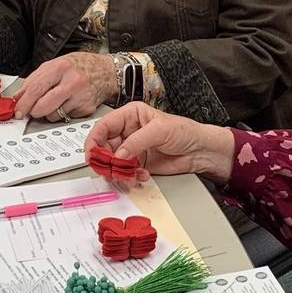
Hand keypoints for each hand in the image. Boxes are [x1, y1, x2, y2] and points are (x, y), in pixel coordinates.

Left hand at [14, 52, 117, 120]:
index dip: (23, 102)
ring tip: (55, 101)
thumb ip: (35, 80)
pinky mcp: (87, 108)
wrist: (106, 71)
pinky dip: (63, 113)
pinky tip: (69, 102)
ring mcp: (81, 96)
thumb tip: (18, 97)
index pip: (35, 88)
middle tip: (32, 110)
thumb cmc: (80, 66)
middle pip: (43, 105)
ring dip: (49, 113)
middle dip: (33, 111)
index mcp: (60, 67)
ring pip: (53, 115)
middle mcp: (72, 82)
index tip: (18, 110)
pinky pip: (66, 117)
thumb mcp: (55, 65)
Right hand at [84, 103, 236, 184]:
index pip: (103, 126)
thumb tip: (118, 154)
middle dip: (106, 161)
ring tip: (129, 175)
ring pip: (112, 162)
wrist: (200, 151)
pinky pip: (124, 173)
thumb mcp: (160, 130)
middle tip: (111, 170)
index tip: (91, 155)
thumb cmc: (184, 132)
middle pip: (104, 147)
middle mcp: (127, 132)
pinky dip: (129, 177)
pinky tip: (141, 176)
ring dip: (117, 172)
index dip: (94, 140)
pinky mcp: (137, 164)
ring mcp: (131, 149)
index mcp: (130, 116)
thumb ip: (136, 142)